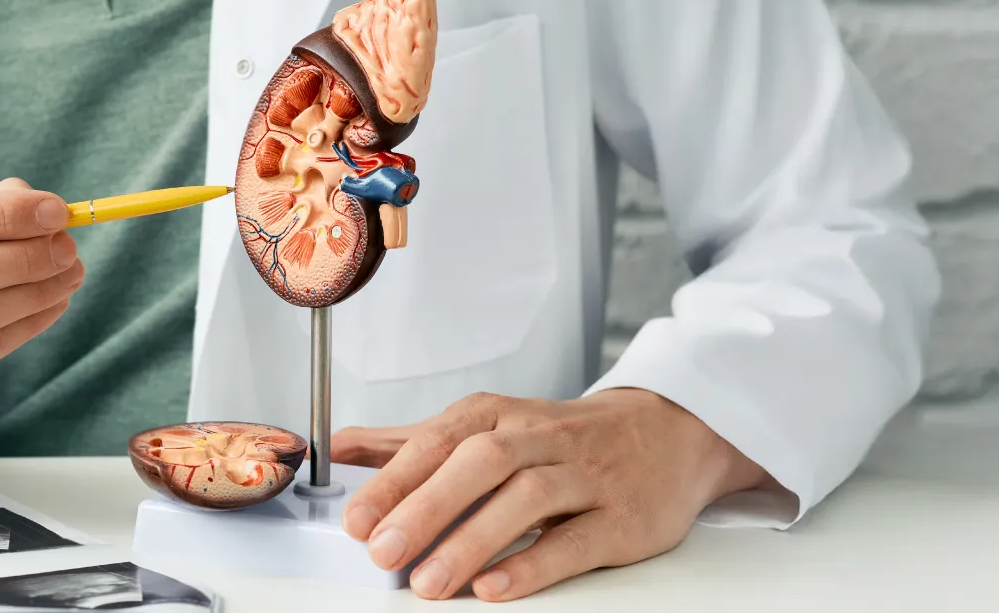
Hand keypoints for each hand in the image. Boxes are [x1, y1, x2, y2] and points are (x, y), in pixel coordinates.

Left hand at [332, 389, 767, 601]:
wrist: (666, 434)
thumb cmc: (560, 438)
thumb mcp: (485, 427)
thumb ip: (410, 442)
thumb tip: (338, 451)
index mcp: (497, 417)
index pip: (437, 441)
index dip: (393, 479)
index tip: (356, 518)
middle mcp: (539, 439)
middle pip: (479, 462)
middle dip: (426, 506)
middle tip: (383, 550)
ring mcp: (584, 477)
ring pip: (527, 498)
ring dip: (472, 539)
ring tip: (429, 581)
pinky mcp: (621, 518)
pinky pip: (576, 540)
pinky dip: (533, 565)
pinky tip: (495, 587)